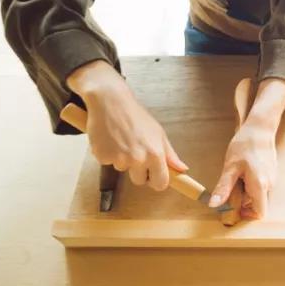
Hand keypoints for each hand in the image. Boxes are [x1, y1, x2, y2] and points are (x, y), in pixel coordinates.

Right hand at [67, 60, 187, 189]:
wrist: (111, 102)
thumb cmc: (137, 116)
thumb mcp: (159, 133)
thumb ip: (170, 154)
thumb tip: (182, 170)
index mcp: (155, 154)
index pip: (160, 184)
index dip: (156, 181)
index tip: (153, 176)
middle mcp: (138, 159)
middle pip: (139, 180)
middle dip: (138, 171)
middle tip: (135, 151)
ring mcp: (119, 159)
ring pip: (123, 169)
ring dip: (122, 159)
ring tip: (121, 140)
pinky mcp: (102, 156)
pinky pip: (107, 162)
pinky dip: (108, 154)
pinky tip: (109, 139)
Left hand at [210, 121, 277, 219]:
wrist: (260, 128)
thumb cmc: (245, 145)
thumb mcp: (230, 167)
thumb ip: (223, 188)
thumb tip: (214, 205)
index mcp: (261, 185)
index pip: (260, 212)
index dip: (248, 215)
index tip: (235, 209)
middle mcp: (270, 185)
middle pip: (257, 203)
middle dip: (242, 200)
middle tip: (230, 186)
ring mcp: (272, 179)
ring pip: (258, 194)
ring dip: (246, 190)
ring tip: (237, 175)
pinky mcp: (271, 173)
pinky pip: (260, 185)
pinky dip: (250, 183)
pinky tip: (244, 170)